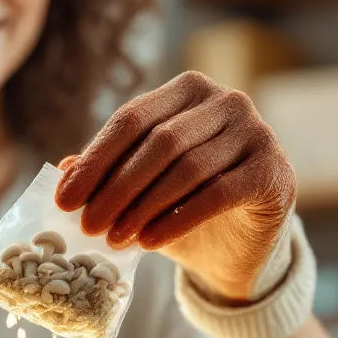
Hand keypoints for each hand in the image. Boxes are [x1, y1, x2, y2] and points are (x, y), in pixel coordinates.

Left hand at [55, 71, 296, 302]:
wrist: (239, 246)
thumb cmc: (182, 207)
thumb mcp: (140, 188)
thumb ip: (108, 171)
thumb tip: (63, 169)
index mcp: (188, 90)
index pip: (131, 118)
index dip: (94, 160)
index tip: (64, 199)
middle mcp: (227, 100)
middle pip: (158, 142)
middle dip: (116, 188)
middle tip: (87, 226)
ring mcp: (257, 132)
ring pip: (187, 168)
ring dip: (143, 207)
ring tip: (114, 239)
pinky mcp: (274, 171)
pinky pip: (218, 194)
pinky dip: (177, 220)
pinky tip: (149, 243)